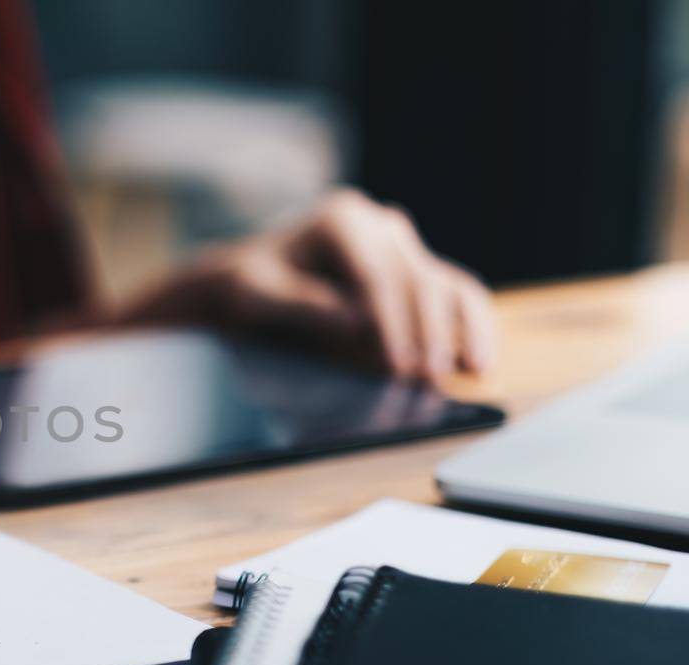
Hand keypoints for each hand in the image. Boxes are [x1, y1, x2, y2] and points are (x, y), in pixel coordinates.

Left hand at [149, 189, 496, 380]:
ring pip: (446, 284)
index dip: (391, 321)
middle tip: (428, 377)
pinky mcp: (416, 271)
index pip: (375, 275)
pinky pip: (456, 294)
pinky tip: (481, 360)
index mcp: (340, 219)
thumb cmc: (250, 286)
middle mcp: (379, 225)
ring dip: (462, 329)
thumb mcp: (259, 294)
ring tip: (471, 371)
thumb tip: (360, 322)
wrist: (252, 281)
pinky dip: (473, 324)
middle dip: (426, 332)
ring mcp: (401, 246)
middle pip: (415, 280)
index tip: (396, 363)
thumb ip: (305, 305)